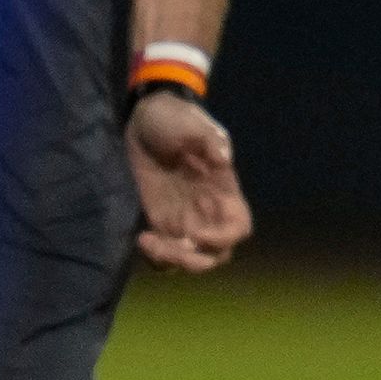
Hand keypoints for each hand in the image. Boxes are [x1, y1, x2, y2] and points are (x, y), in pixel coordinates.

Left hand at [127, 88, 251, 273]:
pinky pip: (165, 252)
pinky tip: (142, 239)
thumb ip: (209, 140)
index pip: (238, 227)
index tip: (197, 236)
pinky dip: (157, 257)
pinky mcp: (160, 221)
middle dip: (196, 260)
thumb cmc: (174, 118)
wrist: (143, 120)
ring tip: (148, 242)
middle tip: (168, 245)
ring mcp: (183, 219)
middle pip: (216, 253)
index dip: (223, 238)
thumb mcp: (193, 123)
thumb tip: (223, 158)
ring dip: (173, 260)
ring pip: (190, 258)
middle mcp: (207, 211)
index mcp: (224, 191)